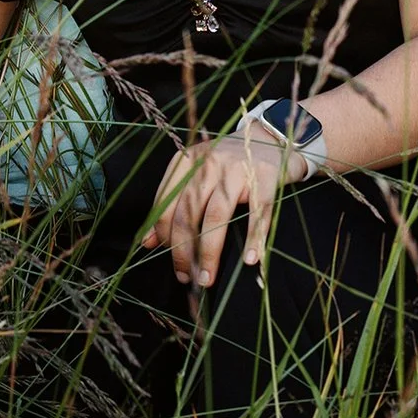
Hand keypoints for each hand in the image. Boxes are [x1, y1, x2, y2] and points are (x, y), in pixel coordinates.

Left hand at [143, 131, 304, 288]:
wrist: (270, 139)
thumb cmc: (229, 165)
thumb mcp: (197, 178)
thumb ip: (172, 206)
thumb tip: (147, 242)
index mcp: (188, 161)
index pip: (166, 203)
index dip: (165, 236)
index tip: (172, 262)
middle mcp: (208, 162)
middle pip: (188, 212)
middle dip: (184, 250)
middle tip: (187, 277)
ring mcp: (236, 168)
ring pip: (216, 216)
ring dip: (209, 252)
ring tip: (207, 278)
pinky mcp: (263, 177)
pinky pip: (256, 212)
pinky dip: (253, 238)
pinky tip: (249, 259)